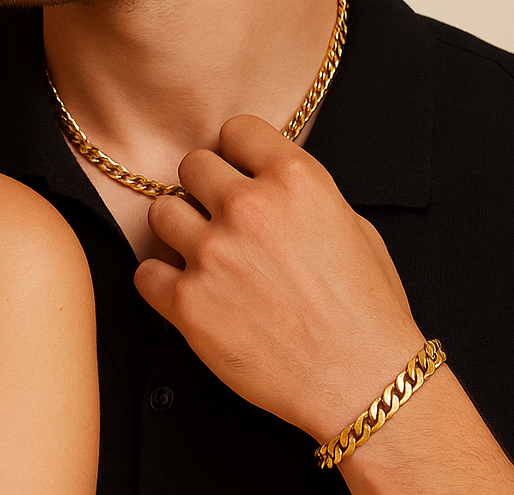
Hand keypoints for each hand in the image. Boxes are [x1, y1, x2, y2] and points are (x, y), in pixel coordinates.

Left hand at [134, 115, 425, 441]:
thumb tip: (262, 179)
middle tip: (221, 220)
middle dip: (205, 190)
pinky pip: (146, 272)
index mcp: (295, 179)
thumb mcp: (352, 226)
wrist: (363, 384)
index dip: (237, 153)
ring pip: (161, 211)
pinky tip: (190, 293)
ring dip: (180, 232)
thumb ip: (300, 193)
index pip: (236, 129)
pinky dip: (162, 282)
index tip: (239, 173)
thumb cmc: (367, 311)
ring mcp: (214, 253)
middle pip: (191, 165)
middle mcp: (249, 207)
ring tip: (206, 257)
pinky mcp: (188, 302)